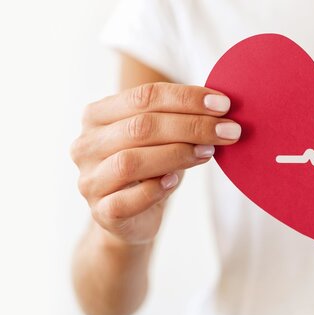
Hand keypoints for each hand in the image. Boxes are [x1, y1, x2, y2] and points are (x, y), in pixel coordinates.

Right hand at [70, 82, 239, 244]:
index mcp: (96, 116)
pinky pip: (128, 199)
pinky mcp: (100, 212)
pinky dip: (155, 189)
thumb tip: (220, 106)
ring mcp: (89, 180)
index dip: (185, 98)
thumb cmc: (147, 167)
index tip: (223, 105)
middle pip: (140, 127)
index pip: (143, 97)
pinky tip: (174, 181)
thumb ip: (176, 117)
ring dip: (177, 154)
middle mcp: (85, 145)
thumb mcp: (158, 136)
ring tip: (209, 153)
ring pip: (131, 161)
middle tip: (228, 131)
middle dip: (190, 126)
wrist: (128, 217)